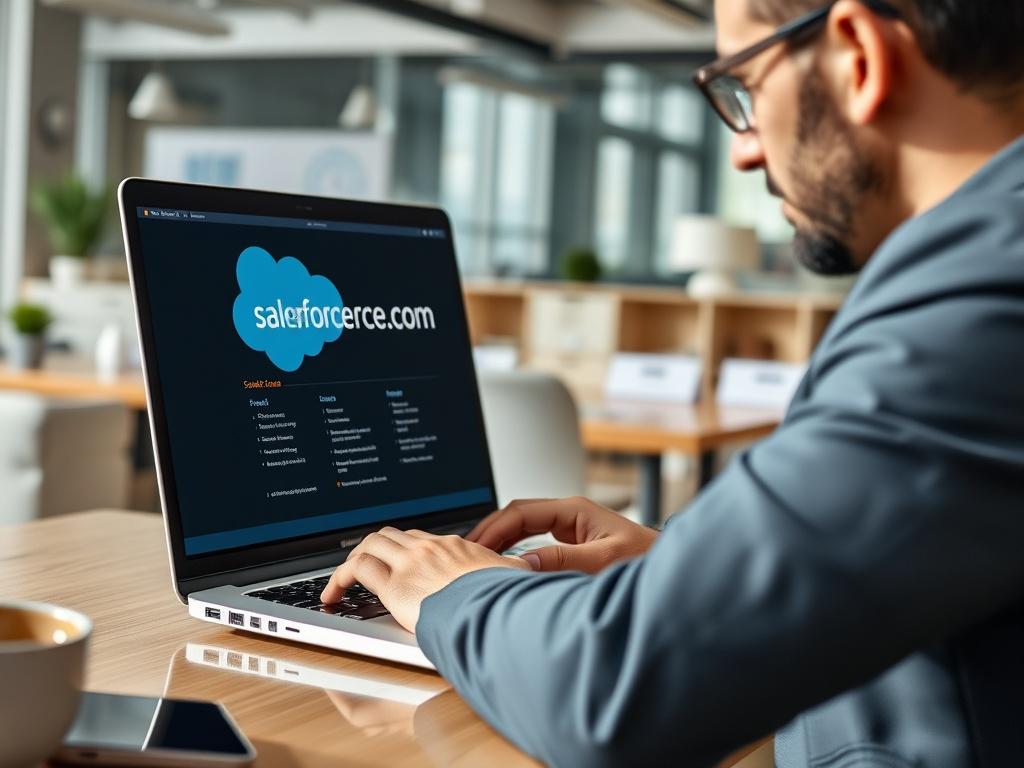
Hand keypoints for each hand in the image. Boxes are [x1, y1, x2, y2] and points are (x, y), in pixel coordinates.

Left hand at [320, 527, 528, 632]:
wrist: (497, 609)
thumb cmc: (506, 599)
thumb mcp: (515, 577)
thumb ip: (515, 571)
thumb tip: (529, 569)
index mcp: (456, 547)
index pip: (421, 540)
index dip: (404, 550)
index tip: (398, 562)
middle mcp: (430, 548)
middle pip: (390, 536)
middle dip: (372, 549)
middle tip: (362, 568)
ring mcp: (410, 563)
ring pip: (370, 544)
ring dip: (353, 560)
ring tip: (343, 582)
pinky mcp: (394, 585)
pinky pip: (357, 569)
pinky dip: (339, 578)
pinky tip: (333, 594)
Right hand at [467, 496, 657, 573]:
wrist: (668, 568)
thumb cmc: (645, 559)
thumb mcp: (603, 561)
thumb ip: (565, 561)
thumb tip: (526, 562)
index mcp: (573, 510)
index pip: (521, 511)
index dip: (495, 528)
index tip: (476, 546)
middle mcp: (568, 515)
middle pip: (516, 516)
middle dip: (490, 532)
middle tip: (467, 552)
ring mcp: (569, 528)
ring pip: (523, 529)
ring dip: (500, 542)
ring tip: (478, 559)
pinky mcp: (571, 544)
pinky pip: (533, 542)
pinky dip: (514, 551)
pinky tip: (503, 565)